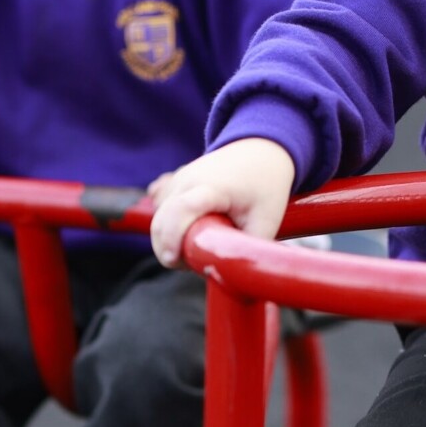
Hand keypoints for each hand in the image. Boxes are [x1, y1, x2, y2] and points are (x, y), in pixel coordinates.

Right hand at [148, 138, 296, 267]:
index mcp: (212, 187)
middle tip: (194, 263)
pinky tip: (190, 224)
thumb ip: (246, 249)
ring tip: (201, 241)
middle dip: (168, 248)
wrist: (262, 149)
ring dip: (170, 238)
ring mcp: (178, 179)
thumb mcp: (267, 220)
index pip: (181, 211)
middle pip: (161, 220)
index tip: (173, 260)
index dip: (172, 237)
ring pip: (158, 218)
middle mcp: (188, 180)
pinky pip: (159, 209)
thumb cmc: (266, 184)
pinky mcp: (174, 182)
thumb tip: (228, 277)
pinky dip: (168, 224)